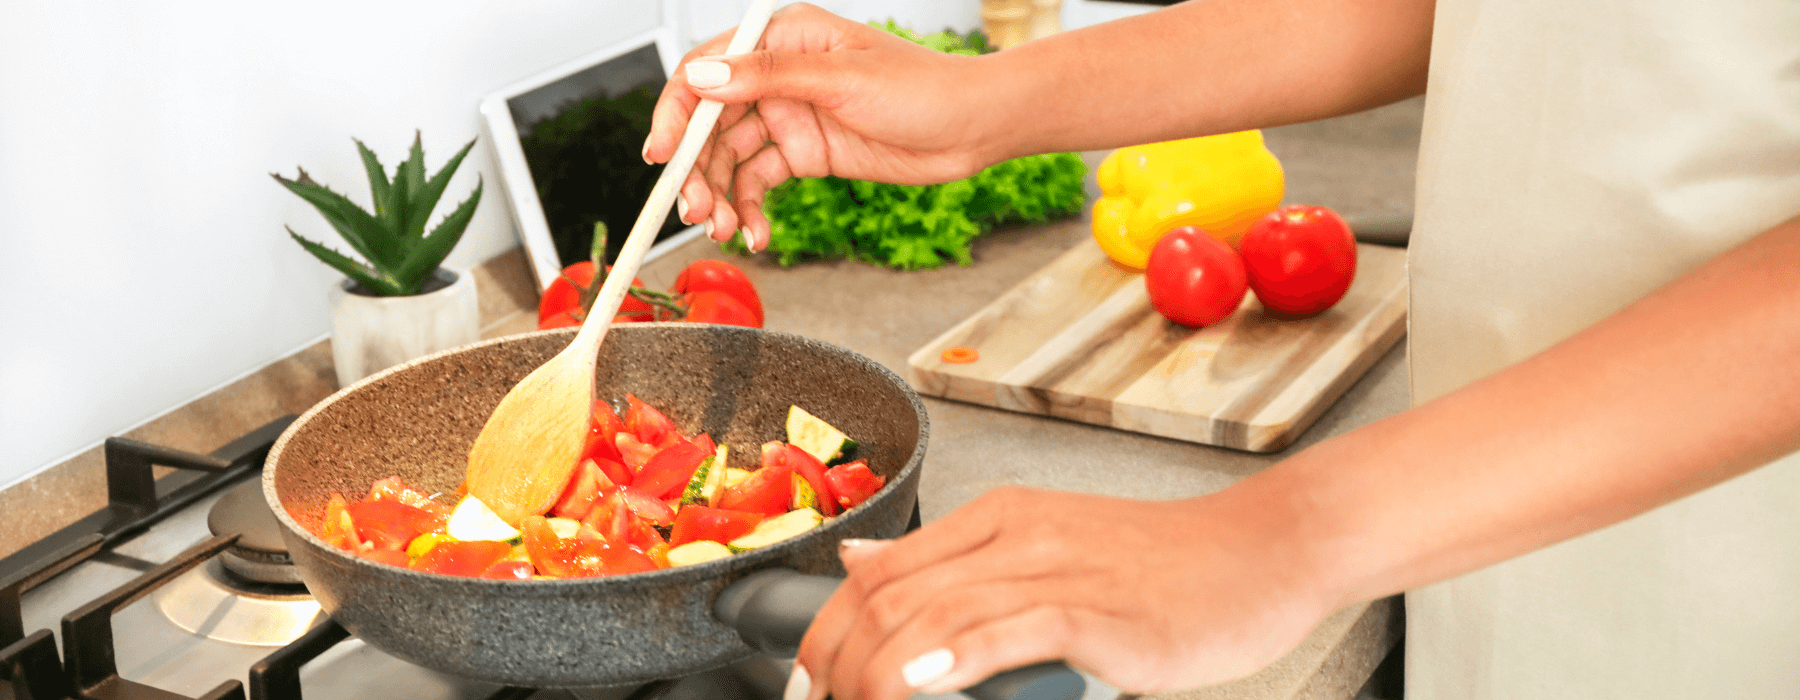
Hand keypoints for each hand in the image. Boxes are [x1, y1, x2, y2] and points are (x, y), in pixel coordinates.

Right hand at [645, 3, 1003, 250]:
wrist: (972, 129)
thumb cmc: (923, 88)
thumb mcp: (842, 79)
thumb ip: (770, 77)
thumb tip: (704, 77)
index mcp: (781, 37)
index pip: (707, 72)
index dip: (676, 113)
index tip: (661, 154)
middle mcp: (778, 74)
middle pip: (711, 123)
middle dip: (696, 170)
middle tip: (695, 212)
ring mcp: (790, 115)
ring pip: (731, 159)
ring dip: (721, 197)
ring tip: (726, 231)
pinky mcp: (805, 152)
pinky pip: (761, 182)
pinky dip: (752, 210)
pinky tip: (757, 233)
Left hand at [789, 486, 1331, 699]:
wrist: (1264, 553)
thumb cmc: (1164, 567)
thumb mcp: (1044, 544)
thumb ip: (954, 560)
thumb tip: (859, 561)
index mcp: (998, 519)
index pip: (877, 571)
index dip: (826, 633)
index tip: (809, 683)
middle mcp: (1017, 533)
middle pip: (889, 595)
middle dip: (839, 665)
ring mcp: (1058, 568)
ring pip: (936, 613)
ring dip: (880, 675)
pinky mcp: (1099, 610)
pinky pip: (1010, 629)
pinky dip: (955, 657)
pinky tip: (920, 684)